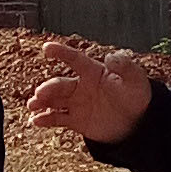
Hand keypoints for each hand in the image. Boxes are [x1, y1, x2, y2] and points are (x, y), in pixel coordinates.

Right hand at [27, 43, 153, 145]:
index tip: (47, 48)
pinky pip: (58, 119)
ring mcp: (77, 103)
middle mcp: (81, 86)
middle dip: (48, 88)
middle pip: (60, 84)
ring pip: (54, 101)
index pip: (75, 59)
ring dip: (41, 102)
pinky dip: (46, 119)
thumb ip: (124, 67)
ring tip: (32, 106)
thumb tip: (111, 56)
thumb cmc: (137, 96)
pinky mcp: (77, 120)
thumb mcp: (135, 80)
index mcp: (93, 72)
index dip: (61, 53)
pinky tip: (36, 121)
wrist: (138, 123)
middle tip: (39, 94)